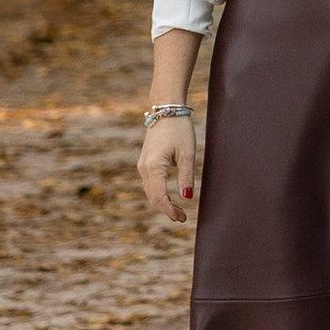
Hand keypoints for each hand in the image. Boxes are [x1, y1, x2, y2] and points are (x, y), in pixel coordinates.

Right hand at [138, 110, 198, 228]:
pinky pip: (149, 183)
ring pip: (149, 191)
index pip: (159, 196)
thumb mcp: (187, 153)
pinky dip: (157, 194)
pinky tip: (168, 199)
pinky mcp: (145, 162)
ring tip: (177, 212)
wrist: (166, 111)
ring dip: (161, 203)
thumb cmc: (179, 130)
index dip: (169, 210)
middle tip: (182, 218)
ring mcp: (142, 165)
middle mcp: (144, 168)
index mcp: (154, 166)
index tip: (181, 218)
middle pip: (152, 196)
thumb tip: (187, 197)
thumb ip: (187, 176)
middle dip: (166, 209)